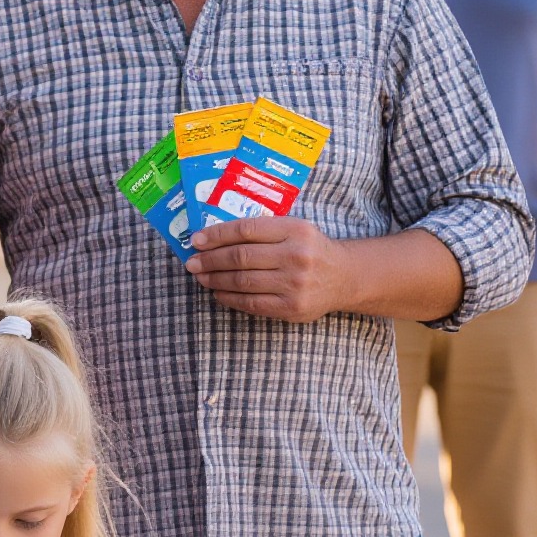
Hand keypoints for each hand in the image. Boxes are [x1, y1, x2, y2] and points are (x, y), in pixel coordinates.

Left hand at [187, 216, 345, 321]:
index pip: (245, 230)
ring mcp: (295, 284)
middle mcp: (296, 255)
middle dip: (210, 260)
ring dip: (215, 280)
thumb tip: (213, 238)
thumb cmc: (310, 249)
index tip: (196, 240)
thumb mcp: (294, 229)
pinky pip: (252, 303)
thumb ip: (262, 231)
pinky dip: (230, 298)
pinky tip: (218, 293)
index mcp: (295, 229)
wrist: (345, 277)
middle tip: (192, 263)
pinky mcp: (292, 307)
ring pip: (243, 281)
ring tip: (201, 277)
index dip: (216, 235)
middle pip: (241, 257)